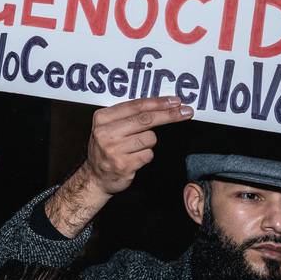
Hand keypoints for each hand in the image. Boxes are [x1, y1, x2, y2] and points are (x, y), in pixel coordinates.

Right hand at [77, 96, 192, 194]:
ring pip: (150, 138)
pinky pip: (148, 154)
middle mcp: (106, 132)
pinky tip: (135, 158)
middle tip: (185, 112)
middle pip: (145, 119)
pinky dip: (146, 155)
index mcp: (102, 118)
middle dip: (169, 115)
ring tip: (135, 147)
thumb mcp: (109, 127)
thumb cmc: (107, 148)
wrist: (95, 178)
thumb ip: (128, 116)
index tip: (175, 101)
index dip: (158, 103)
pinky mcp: (124, 165)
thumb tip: (161, 105)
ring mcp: (114, 149)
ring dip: (149, 142)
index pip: (135, 106)